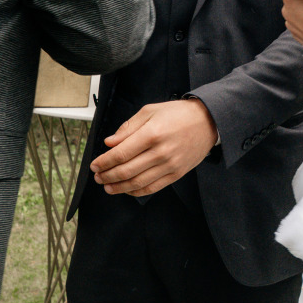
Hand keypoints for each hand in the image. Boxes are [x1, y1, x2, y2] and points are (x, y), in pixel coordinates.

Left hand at [91, 98, 217, 196]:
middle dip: (107, 176)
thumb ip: (128, 128)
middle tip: (98, 176)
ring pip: (138, 182)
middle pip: (126, 170)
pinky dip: (136, 191)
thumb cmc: (178, 114)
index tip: (94, 165)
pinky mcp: (176, 174)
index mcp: (152, 134)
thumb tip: (110, 142)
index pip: (121, 154)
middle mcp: (161, 152)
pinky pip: (152, 188)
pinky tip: (127, 190)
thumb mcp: (150, 111)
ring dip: (119, 187)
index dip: (104, 162)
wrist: (208, 122)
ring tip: (107, 186)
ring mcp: (169, 165)